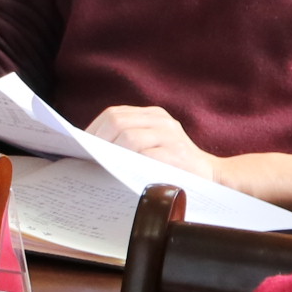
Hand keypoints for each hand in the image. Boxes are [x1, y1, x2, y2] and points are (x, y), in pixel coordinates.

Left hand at [88, 104, 220, 177]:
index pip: (114, 114)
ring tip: (102, 167)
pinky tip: (121, 173)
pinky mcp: (178, 155)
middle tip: (89, 160)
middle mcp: (162, 121)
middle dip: (99, 142)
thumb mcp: (150, 146)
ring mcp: (171, 136)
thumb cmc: (172, 165)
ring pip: (130, 138)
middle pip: (118, 123)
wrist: (211, 177)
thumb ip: (126, 142)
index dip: (93, 130)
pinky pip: (147, 156)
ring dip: (111, 154)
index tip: (80, 147)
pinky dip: (130, 164)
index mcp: (152, 115)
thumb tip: (87, 150)